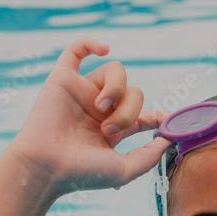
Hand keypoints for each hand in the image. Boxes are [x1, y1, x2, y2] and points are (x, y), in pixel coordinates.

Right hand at [7, 38, 171, 193]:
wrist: (46, 166)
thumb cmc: (81, 173)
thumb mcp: (124, 170)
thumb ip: (149, 156)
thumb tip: (170, 139)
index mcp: (114, 131)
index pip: (142, 115)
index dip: (157, 115)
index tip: (166, 120)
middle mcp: (100, 110)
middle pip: (134, 93)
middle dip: (129, 111)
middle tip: (109, 130)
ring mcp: (82, 93)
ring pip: (116, 71)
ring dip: (117, 88)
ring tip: (102, 108)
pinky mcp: (63, 79)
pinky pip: (76, 50)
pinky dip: (90, 42)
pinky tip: (104, 49)